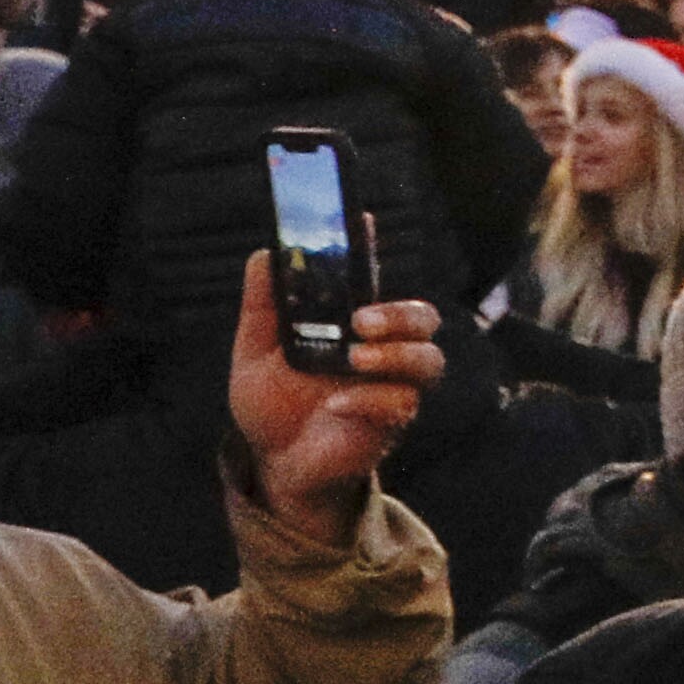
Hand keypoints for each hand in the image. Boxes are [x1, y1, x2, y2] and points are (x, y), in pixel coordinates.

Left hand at [229, 250, 440, 548]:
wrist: (275, 464)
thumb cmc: (273, 406)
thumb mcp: (255, 353)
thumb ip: (263, 308)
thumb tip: (264, 254)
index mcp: (352, 327)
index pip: (372, 280)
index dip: (371, 249)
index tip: (361, 219)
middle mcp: (381, 351)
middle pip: (424, 319)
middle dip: (401, 313)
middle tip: (362, 320)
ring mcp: (391, 387)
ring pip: (429, 360)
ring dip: (396, 354)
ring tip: (356, 359)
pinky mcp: (390, 424)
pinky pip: (401, 405)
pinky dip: (368, 400)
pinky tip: (336, 403)